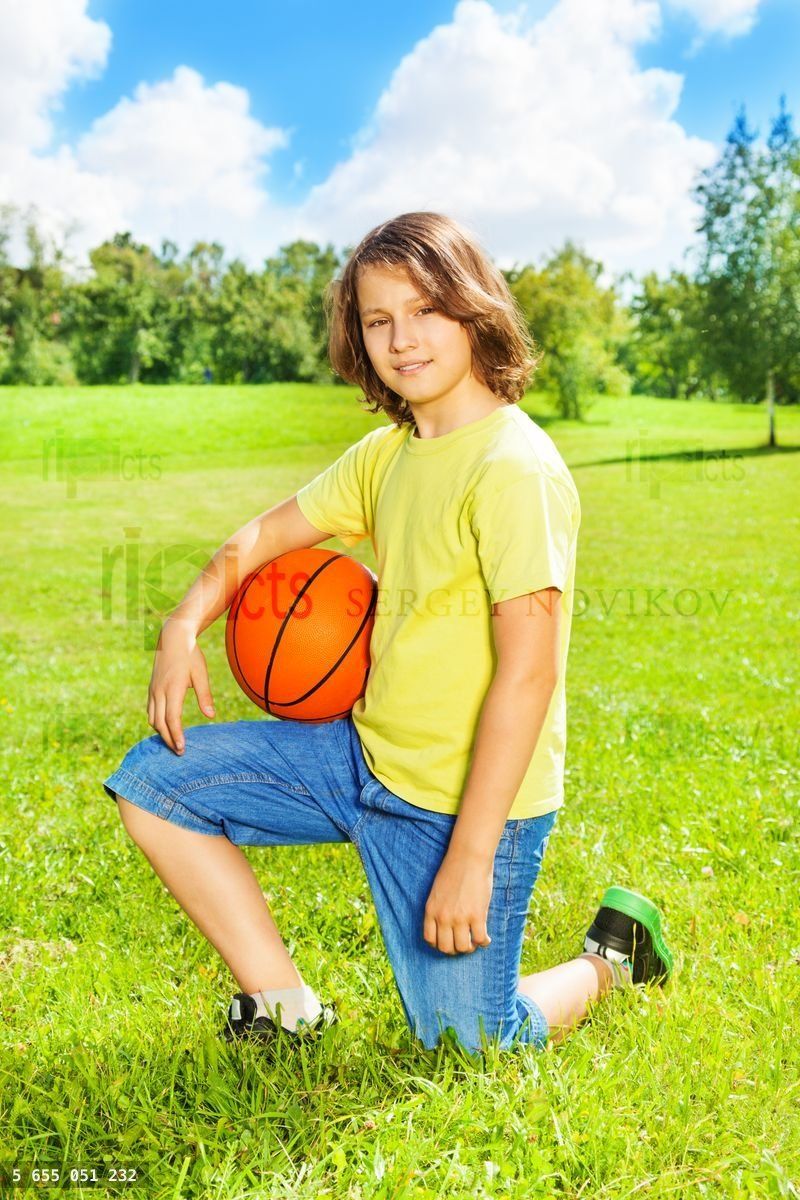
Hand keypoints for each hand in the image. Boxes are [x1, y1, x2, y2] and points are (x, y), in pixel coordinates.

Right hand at [147, 616, 215, 754]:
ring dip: (161, 733)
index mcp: (172, 689)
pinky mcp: (151, 689)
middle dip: (169, 740)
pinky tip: (166, 727)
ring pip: (152, 719)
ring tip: (173, 742)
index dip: (176, 736)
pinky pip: (150, 711)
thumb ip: (205, 695)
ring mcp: (153, 690)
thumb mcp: (200, 673)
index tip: (182, 749)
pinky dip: (156, 722)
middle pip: (160, 724)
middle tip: (179, 752)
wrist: (172, 638)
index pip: (172, 719)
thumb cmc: (190, 655)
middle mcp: (159, 692)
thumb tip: (211, 716)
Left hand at [423, 852, 493, 955]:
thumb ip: (438, 909)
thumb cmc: (454, 870)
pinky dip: (484, 942)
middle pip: (446, 948)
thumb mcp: (437, 891)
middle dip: (455, 950)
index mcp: (431, 910)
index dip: (440, 945)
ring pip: (463, 947)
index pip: (430, 940)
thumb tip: (445, 926)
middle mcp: (443, 917)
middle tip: (463, 944)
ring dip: (470, 948)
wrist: (468, 857)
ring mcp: (460, 917)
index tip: (448, 942)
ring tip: (475, 942)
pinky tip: (486, 938)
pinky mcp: (477, 915)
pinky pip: (480, 939)